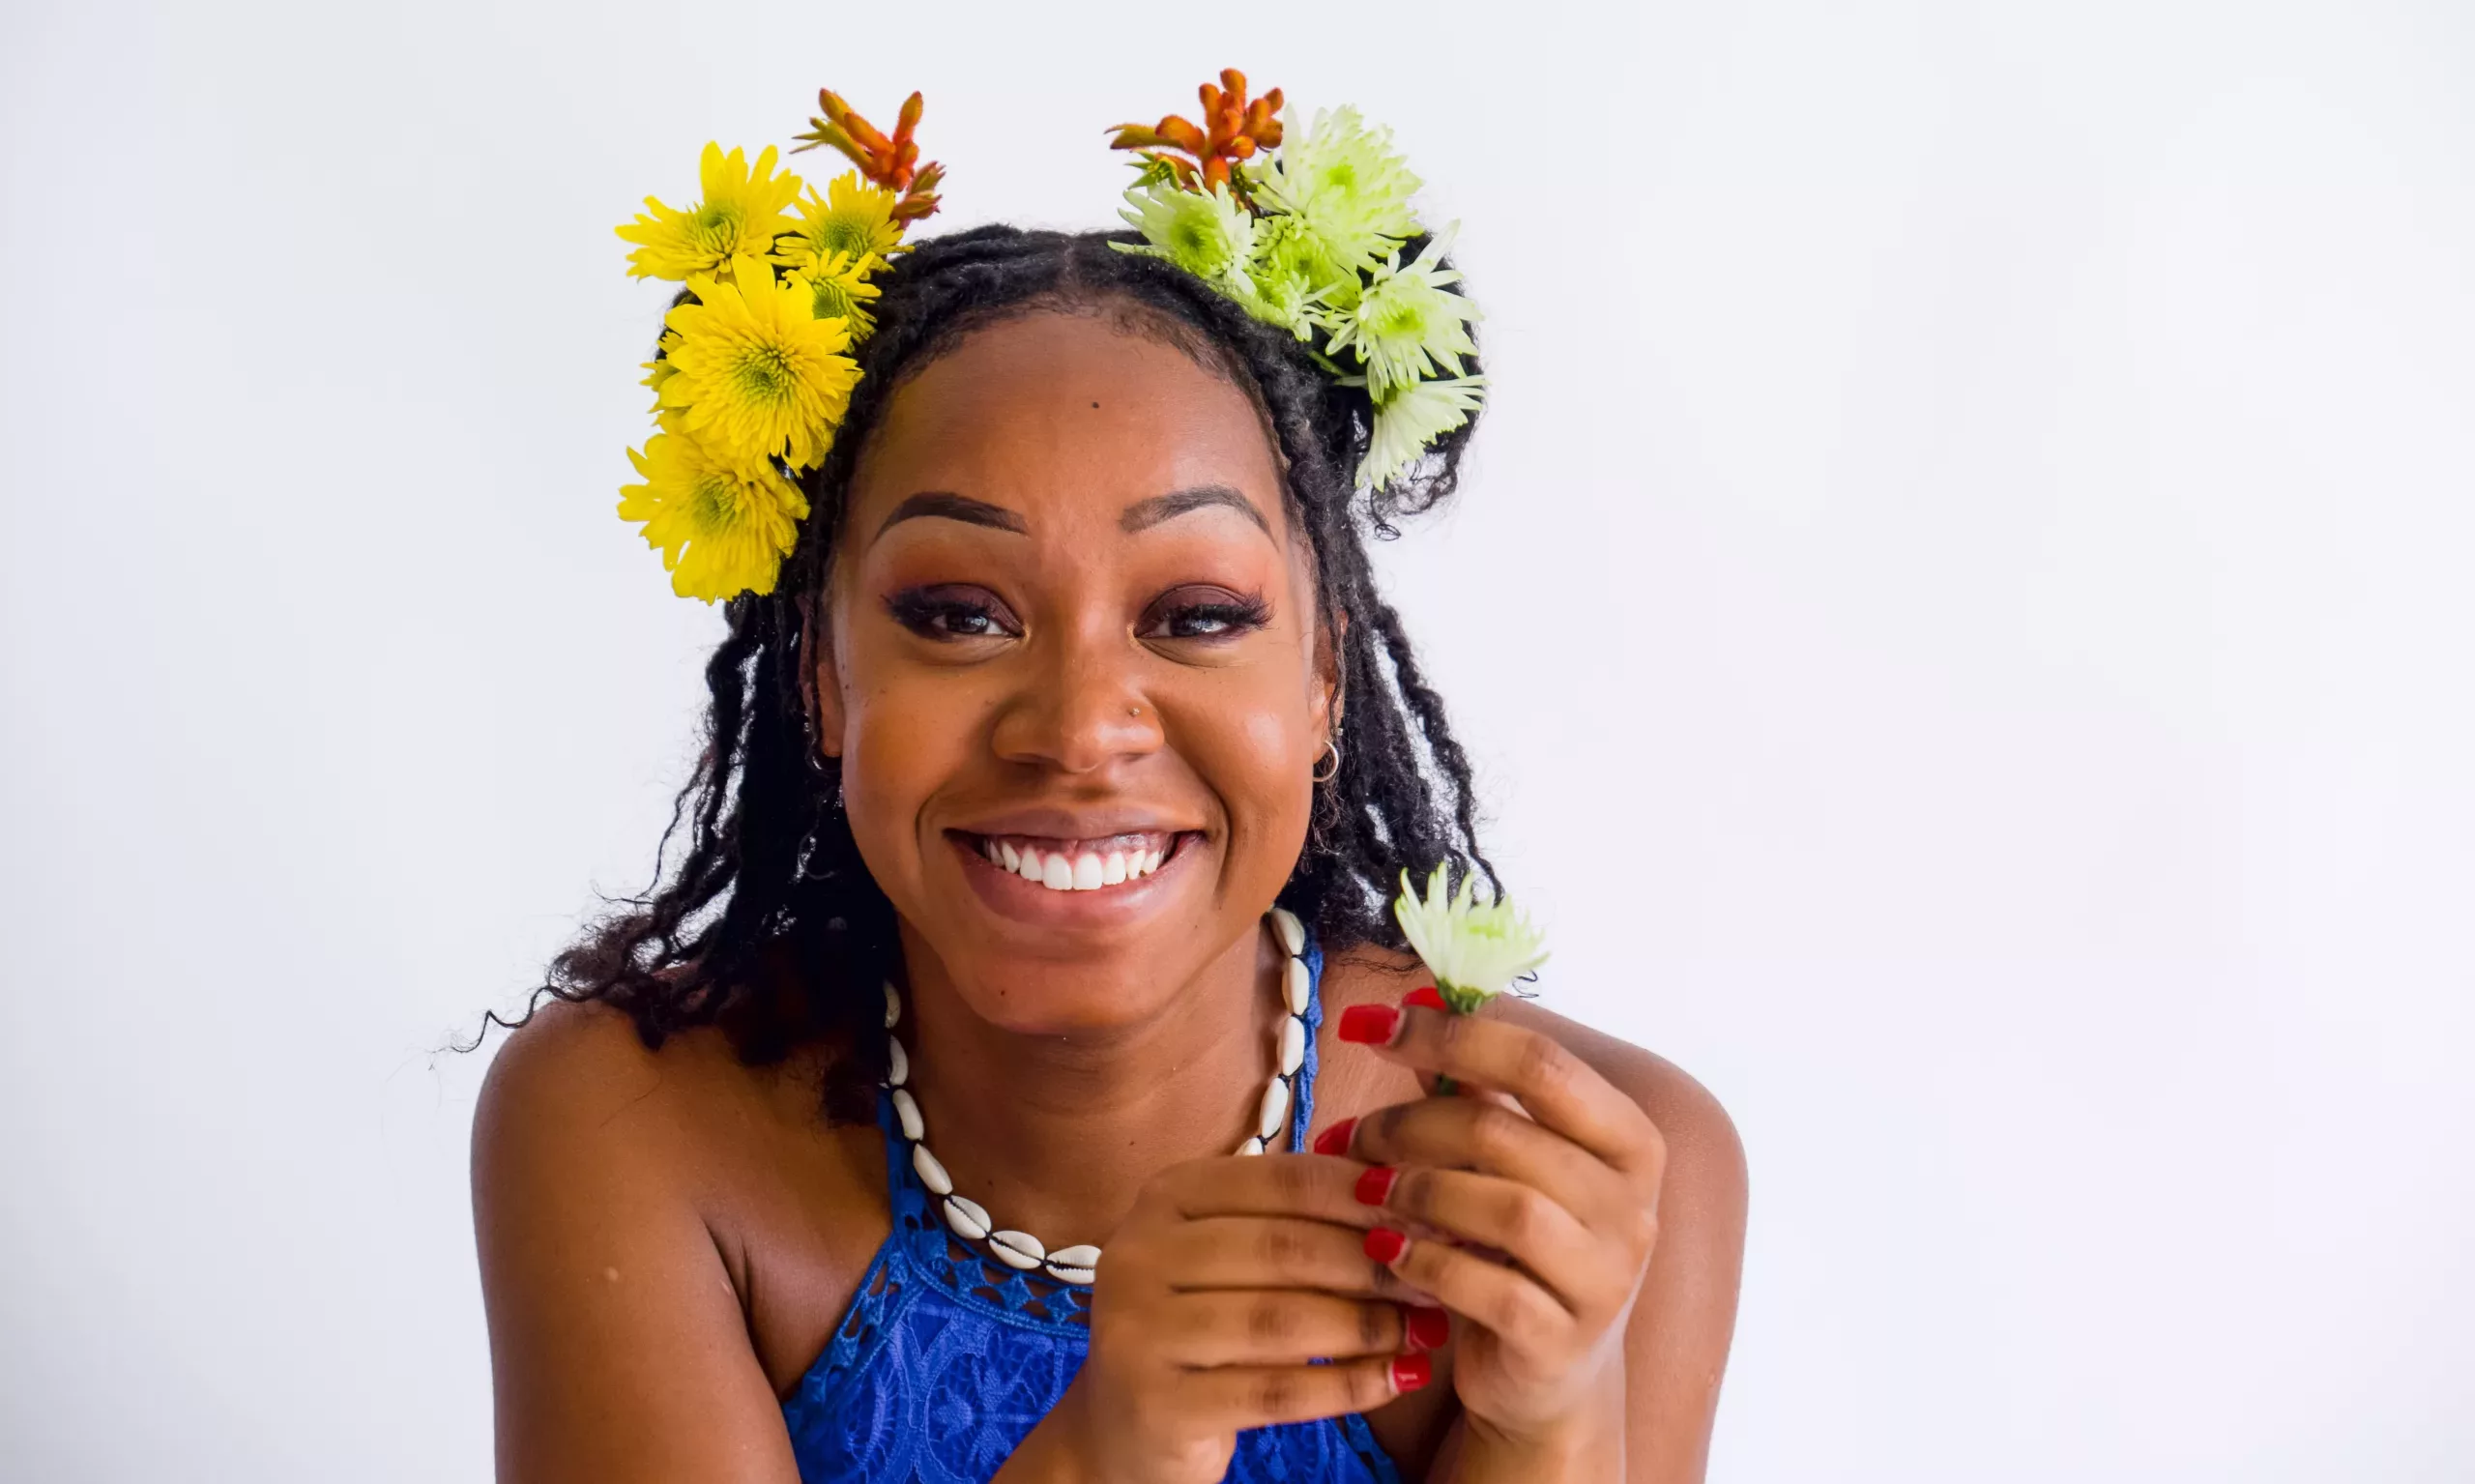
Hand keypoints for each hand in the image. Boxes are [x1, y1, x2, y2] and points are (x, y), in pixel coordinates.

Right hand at [1015, 1154, 1443, 1483]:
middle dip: (1376, 1265)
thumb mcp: (1236, 1256)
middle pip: (1285, 1249)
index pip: (1286, 1180)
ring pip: (1281, 1321)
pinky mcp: (1155, 1402)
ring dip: (1369, 1326)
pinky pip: (1273, 1392)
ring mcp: (1137, 1329)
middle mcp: (1138, 1251)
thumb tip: (1413, 1187)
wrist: (1123, 1430)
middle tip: (1445, 1279)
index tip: (1437, 1214)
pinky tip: (1397, 1378)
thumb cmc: (1205, 1326)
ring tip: (1428, 1331)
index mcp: (1166, 1195)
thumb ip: (1301, 1218)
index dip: (1369, 1197)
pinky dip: (1347, 1386)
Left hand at [1324, 998, 1667, 1454]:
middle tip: (1351, 1135)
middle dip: (1410, 1124)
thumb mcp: (1509, 1163)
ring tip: (1367, 1191)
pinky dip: (1426, 1261)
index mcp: (1627, 1138)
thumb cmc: (1521, 1249)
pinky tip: (1385, 1249)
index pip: (1540, 1061)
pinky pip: (1488, 1288)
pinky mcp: (1564, 1340)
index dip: (1448, 1034)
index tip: (1369, 1024)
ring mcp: (1606, 1277)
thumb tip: (1416, 1001)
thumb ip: (1475, 1090)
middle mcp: (1632, 1204)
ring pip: (1504, 1208)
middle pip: (1505, 1133)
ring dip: (1416, 1191)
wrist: (1551, 1377)